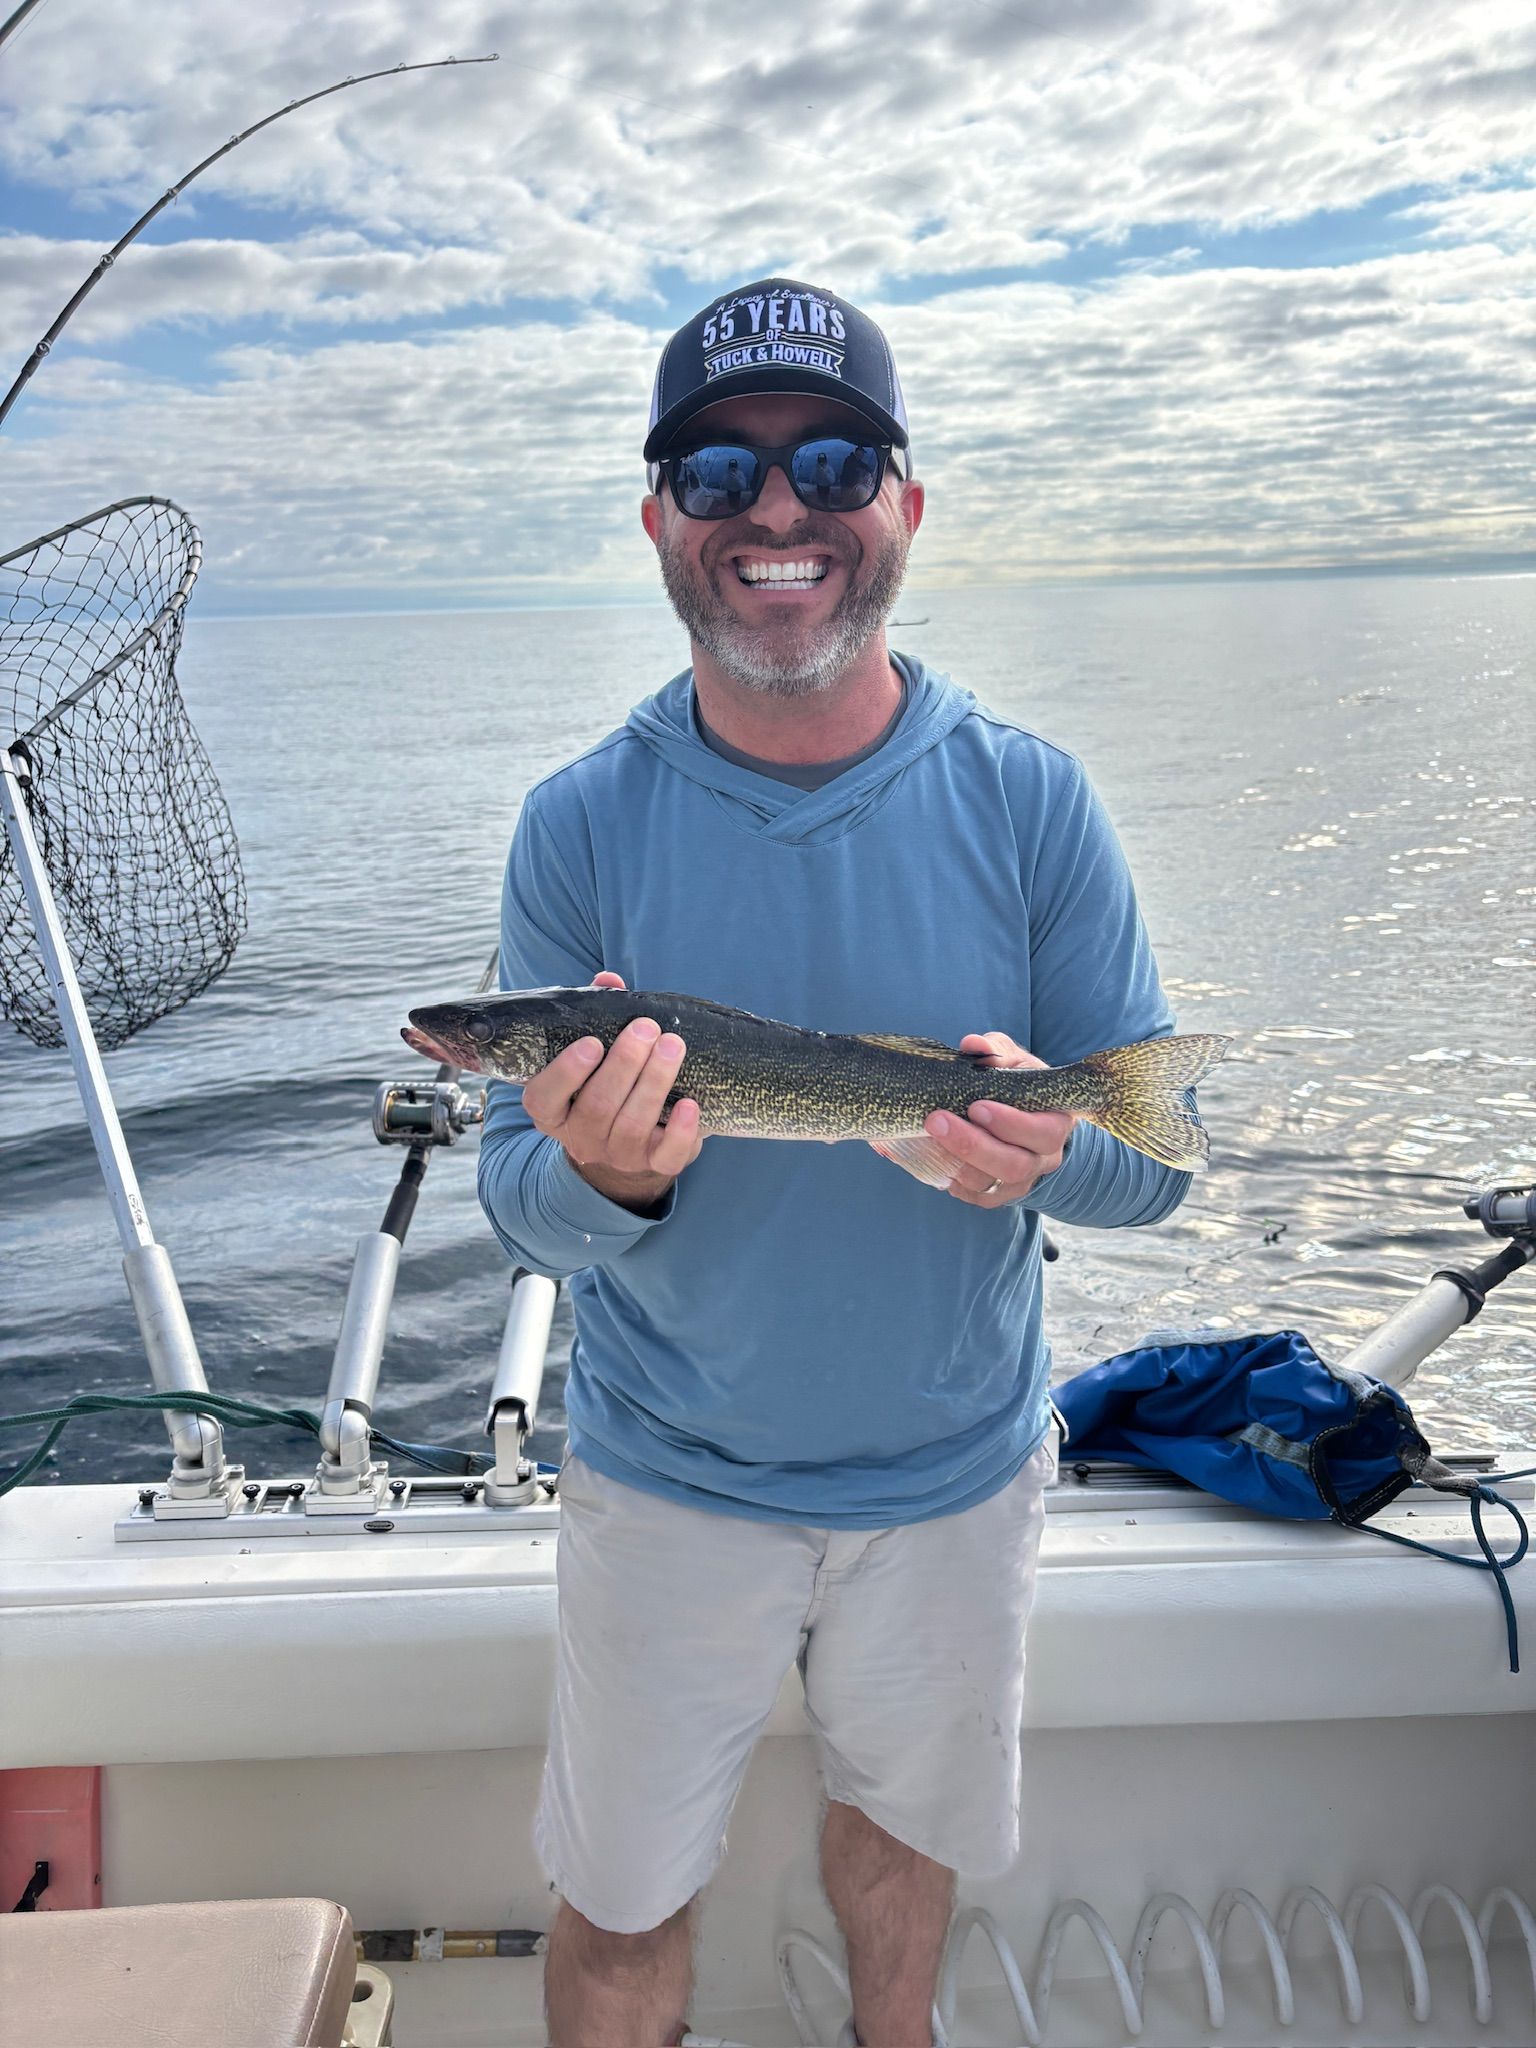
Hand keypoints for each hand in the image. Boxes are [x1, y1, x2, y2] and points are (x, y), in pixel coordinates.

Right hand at [520, 972, 703, 1211]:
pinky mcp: (655, 1165)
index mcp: (555, 1112)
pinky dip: (681, 1131)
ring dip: (654, 1082)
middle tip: (646, 1028)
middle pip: (597, 1105)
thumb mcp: (596, 1055)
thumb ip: (598, 1016)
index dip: (564, 1073)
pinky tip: (691, 1105)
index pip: (543, 1099)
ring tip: (672, 1045)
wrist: (633, 1144)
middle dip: (624, 1063)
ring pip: (632, 1124)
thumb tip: (609, 980)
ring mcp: (618, 1155)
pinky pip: (667, 1156)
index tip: (592, 1042)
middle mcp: (581, 1137)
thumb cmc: (609, 1086)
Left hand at [923, 1032, 1073, 1207]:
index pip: (1042, 1132)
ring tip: (924, 1136)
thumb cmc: (1017, 1083)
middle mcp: (1043, 1159)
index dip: (1010, 1124)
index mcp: (1055, 1123)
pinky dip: (946, 1178)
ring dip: (953, 1161)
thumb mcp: (1012, 1061)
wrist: (1020, 1116)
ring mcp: (1021, 1181)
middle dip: (972, 1145)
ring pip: (989, 1184)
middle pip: (1014, 1165)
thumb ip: (995, 1050)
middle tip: (936, 1120)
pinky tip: (923, 1156)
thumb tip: (972, 1044)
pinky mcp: (997, 1194)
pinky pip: (972, 1196)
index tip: (975, 1106)